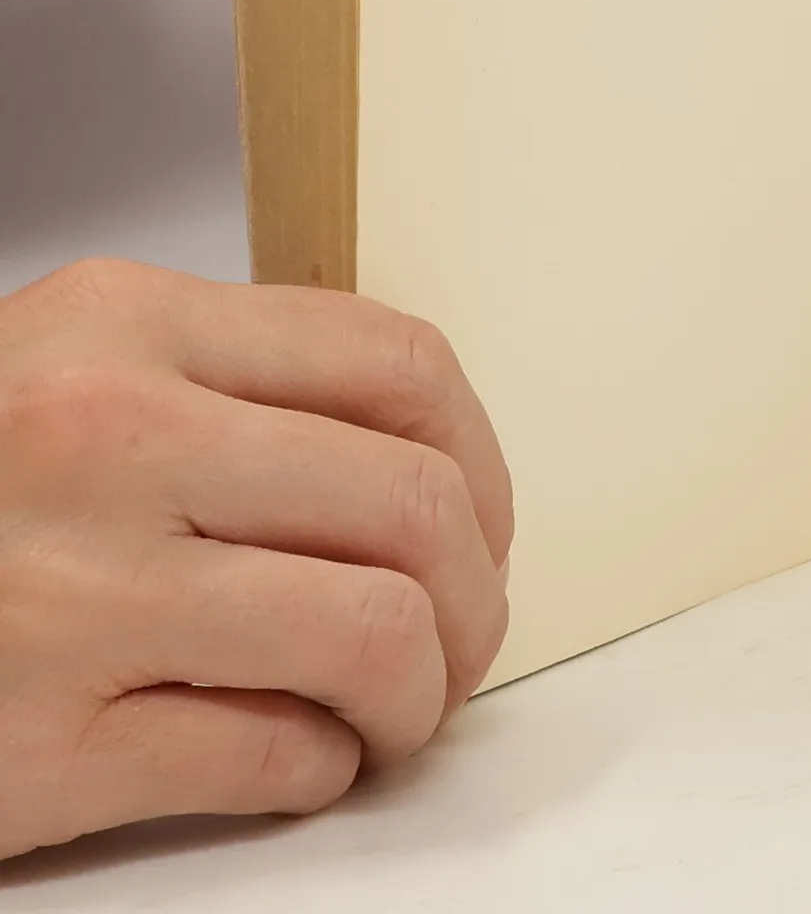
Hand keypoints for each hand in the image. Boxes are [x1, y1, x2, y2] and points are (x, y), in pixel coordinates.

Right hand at [0, 259, 511, 859]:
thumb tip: (427, 458)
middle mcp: (109, 442)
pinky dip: (324, 767)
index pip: (402, 365)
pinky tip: (305, 754)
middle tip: (464, 633)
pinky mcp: (37, 748)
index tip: (483, 519)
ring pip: (370, 635)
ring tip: (402, 704)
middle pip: (414, 506)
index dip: (483, 457)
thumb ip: (239, 380)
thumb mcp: (77, 361)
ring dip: (423, 689)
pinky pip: (270, 757)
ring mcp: (73, 596)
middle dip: (477, 592)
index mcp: (129, 325)